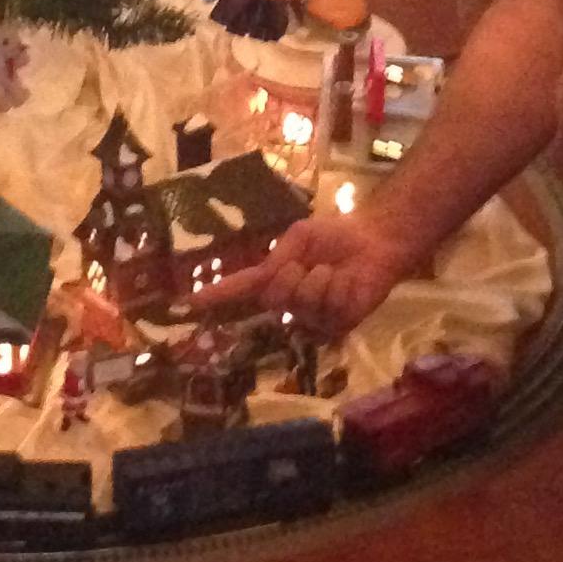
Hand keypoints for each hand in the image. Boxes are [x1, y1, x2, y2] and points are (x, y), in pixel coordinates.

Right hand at [201, 214, 414, 339]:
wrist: (373, 242)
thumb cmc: (334, 235)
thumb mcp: (301, 235)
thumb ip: (281, 256)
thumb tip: (265, 276)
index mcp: (276, 278)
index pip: (241, 287)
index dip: (216, 295)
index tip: (189, 302)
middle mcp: (289, 303)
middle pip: (276, 297)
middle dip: (293, 275)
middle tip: (311, 264)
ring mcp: (312, 318)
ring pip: (305, 301)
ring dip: (322, 278)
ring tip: (335, 272)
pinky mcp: (337, 326)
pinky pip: (331, 307)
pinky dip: (341, 287)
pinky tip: (350, 284)